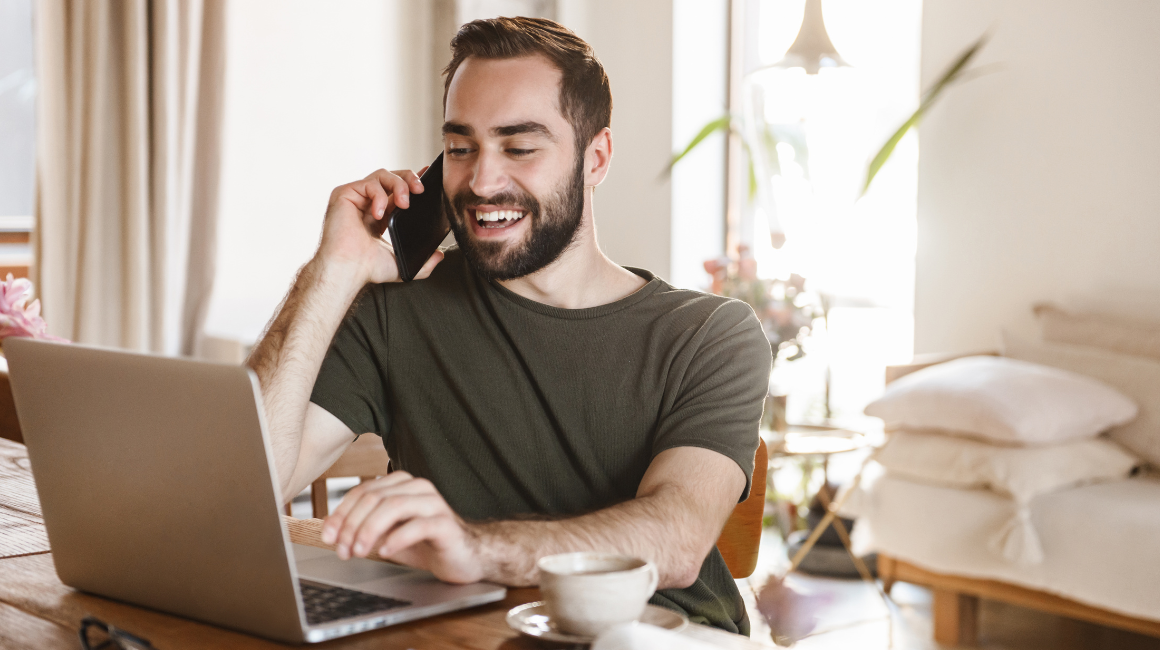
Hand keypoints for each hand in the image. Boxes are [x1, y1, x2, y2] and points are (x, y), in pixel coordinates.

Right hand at [316, 168, 442, 285]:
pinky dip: (379, 196)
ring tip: (405, 203)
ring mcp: (355, 197)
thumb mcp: (403, 265)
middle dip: (409, 178)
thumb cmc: (367, 269)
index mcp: (380, 214)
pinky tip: (380, 213)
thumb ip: (424, 262)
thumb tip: (440, 255)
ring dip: (398, 185)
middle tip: (421, 190)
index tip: (428, 177)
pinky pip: (368, 183)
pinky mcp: (344, 194)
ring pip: (381, 174)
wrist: (348, 270)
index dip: (412, 181)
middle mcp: (367, 203)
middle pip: (391, 176)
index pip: (398, 190)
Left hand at [320, 472, 484, 583]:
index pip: (363, 491)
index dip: (341, 513)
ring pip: (394, 505)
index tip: (328, 536)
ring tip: (359, 551)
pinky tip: (385, 551)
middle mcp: (418, 488)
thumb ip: (365, 526)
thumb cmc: (426, 543)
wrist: (465, 557)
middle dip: (352, 524)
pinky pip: (418, 525)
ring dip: (369, 530)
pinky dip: (396, 538)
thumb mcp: (388, 535)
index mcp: (402, 485)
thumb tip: (333, 528)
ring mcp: (434, 504)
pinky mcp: (446, 523)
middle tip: (343, 549)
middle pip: (375, 497)